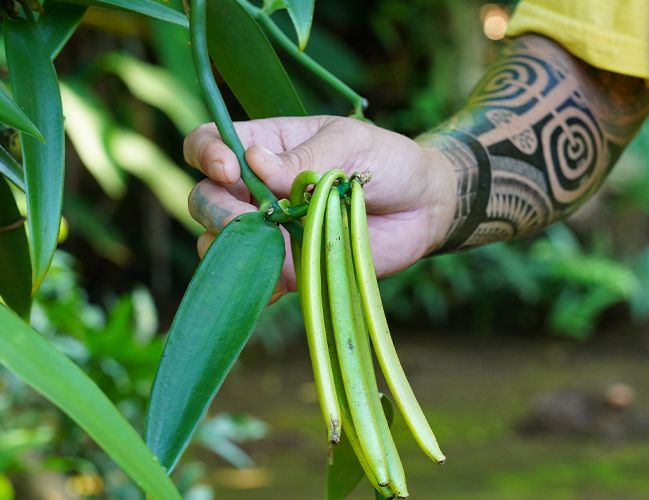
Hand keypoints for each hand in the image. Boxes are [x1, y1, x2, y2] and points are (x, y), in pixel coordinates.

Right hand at [185, 115, 455, 300]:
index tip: (229, 169)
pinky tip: (279, 280)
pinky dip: (259, 283)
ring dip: (234, 248)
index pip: (209, 143)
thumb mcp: (350, 144)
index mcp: (267, 146)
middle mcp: (258, 189)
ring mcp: (271, 231)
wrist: (424, 207)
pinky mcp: (289, 268)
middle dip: (216, 209)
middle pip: (204, 198)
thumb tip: (253, 162)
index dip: (206, 154)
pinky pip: (256, 280)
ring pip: (219, 243)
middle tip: (253, 217)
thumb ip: (304, 160)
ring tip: (272, 246)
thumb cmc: (388, 161)